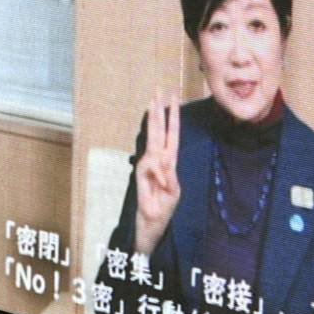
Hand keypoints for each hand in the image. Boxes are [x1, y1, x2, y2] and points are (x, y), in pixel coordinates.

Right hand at [132, 90, 180, 256]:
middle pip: (159, 130)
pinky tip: (159, 175)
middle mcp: (158, 159)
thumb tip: (160, 160)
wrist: (151, 222)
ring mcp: (148, 165)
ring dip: (153, 122)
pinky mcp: (140, 174)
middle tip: (160, 91)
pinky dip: (156, 170)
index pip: (172, 134)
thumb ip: (167, 175)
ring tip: (154, 102)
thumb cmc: (163, 207)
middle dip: (160, 110)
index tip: (173, 99)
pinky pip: (149, 166)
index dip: (172, 116)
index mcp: (169, 161)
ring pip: (151, 141)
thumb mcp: (172, 191)